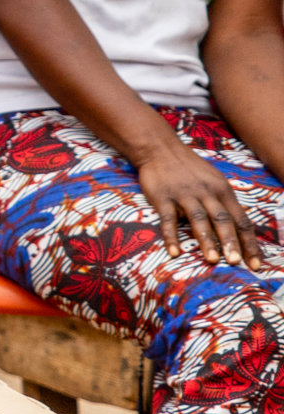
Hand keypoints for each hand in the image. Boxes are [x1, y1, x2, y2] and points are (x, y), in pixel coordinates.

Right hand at [131, 132, 265, 265]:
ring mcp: (184, 195)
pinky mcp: (163, 197)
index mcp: (222, 191)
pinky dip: (171, 236)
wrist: (159, 148)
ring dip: (206, 240)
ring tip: (212, 260)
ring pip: (198, 219)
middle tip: (236, 262)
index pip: (241, 220)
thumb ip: (224, 203)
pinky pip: (168, 219)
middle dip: (230, 242)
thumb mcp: (214, 180)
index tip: (255, 265)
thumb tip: (238, 231)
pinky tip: (174, 252)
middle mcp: (206, 193)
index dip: (249, 243)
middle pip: (222, 219)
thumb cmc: (189, 168)